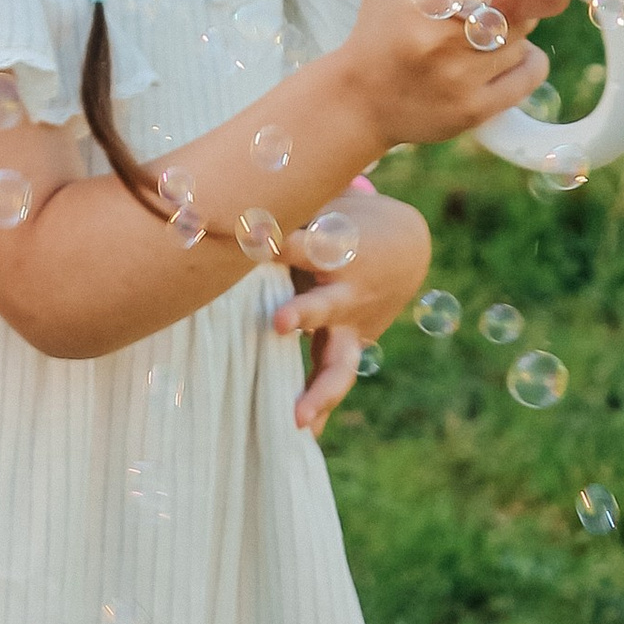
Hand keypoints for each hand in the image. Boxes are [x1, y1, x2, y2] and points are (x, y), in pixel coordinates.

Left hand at [272, 191, 431, 435]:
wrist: (407, 249)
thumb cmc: (342, 220)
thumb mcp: (319, 203)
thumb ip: (278, 202)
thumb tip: (216, 184)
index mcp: (331, 248)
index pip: (299, 244)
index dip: (276, 241)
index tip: (249, 239)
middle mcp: (342, 290)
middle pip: (323, 305)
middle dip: (304, 314)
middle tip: (280, 324)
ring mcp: (349, 325)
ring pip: (337, 361)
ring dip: (318, 390)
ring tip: (297, 418)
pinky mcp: (351, 346)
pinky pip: (333, 380)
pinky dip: (320, 409)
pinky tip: (303, 439)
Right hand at [339, 0, 568, 153]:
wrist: (360, 98)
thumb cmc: (382, 23)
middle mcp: (440, 38)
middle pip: (519, 6)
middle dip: (519, 0)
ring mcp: (459, 78)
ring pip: (525, 38)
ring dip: (516, 32)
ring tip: (485, 32)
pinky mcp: (474, 110)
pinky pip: (531, 73)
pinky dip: (528, 62)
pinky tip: (504, 59)